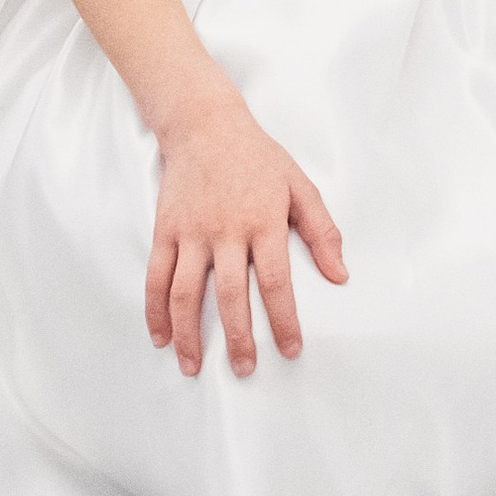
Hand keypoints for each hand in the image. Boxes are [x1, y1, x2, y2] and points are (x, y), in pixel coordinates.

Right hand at [145, 82, 346, 377]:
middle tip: (245, 370)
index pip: (276, 281)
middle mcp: (226, 230)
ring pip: (186, 293)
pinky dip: (155, 311)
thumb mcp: (299, 186)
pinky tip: (161, 337)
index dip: (284, 320)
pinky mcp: (165, 231)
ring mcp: (191, 232)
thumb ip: (321, 231)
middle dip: (238, 338)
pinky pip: (156, 277)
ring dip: (189, 334)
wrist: (205, 125)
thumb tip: (340, 274)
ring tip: (193, 366)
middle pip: (231, 295)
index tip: (290, 350)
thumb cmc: (258, 157)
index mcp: (263, 221)